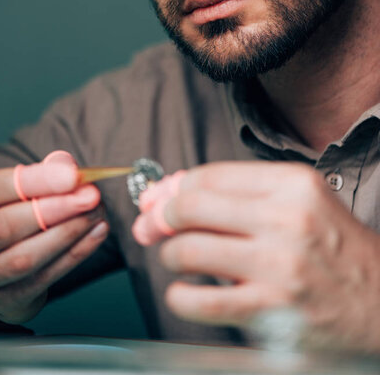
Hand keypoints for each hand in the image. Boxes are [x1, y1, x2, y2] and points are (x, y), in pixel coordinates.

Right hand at [0, 153, 107, 323]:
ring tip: (97, 213)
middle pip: (5, 226)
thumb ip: (40, 176)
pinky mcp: (6, 301)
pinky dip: (76, 253)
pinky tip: (97, 233)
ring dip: (68, 233)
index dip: (34, 181)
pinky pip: (44, 278)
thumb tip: (66, 166)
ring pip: (24, 258)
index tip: (72, 174)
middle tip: (91, 196)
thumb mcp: (16, 192)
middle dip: (55, 209)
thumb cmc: (11, 216)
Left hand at [141, 162, 379, 351]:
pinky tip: (183, 292)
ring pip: (188, 250)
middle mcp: (286, 219)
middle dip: (159, 216)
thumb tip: (174, 191)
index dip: (172, 187)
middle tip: (152, 226)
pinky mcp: (272, 311)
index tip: (157, 199)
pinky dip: (179, 296)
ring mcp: (278, 266)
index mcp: (291, 184)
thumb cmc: (335, 248)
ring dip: (169, 254)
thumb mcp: (300, 201)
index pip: (209, 176)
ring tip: (175, 258)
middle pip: (191, 206)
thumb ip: (242, 194)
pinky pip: (201, 302)